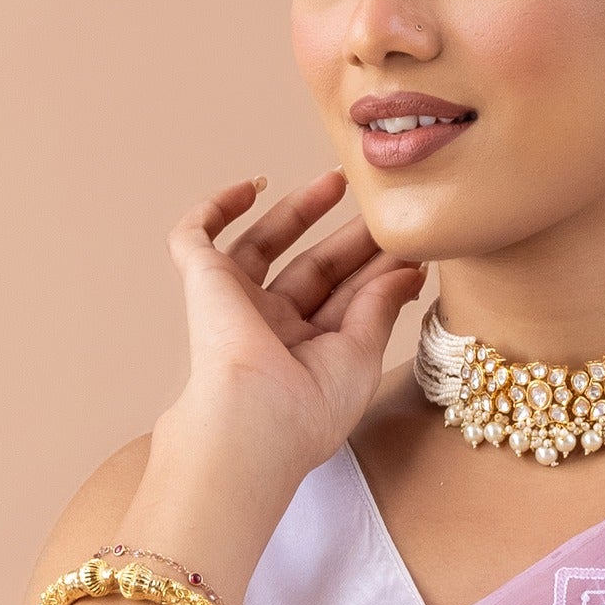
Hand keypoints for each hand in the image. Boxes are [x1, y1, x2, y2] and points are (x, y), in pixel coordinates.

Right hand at [151, 172, 425, 532]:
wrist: (253, 422)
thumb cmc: (308, 409)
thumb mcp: (361, 354)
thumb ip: (380, 305)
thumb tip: (407, 267)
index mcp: (305, 354)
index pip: (343, 299)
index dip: (375, 269)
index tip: (410, 246)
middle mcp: (269, 328)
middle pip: (311, 269)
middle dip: (348, 239)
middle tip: (380, 209)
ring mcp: (234, 303)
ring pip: (264, 245)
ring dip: (298, 212)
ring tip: (337, 182)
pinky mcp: (203, 281)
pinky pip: (195, 236)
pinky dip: (215, 207)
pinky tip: (252, 186)